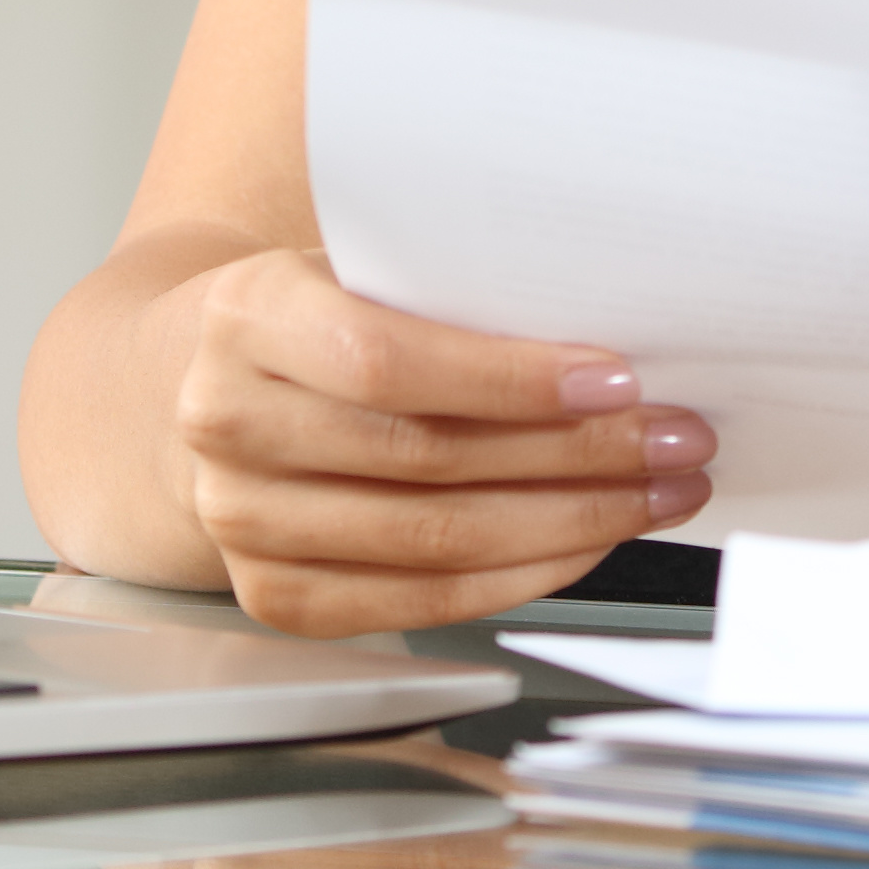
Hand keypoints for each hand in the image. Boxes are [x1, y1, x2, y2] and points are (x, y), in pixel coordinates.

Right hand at [172, 248, 712, 636]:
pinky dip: (524, 574)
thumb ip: (441, 291)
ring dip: (574, 521)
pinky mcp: (275, 596)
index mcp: (246, 316)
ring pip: (438, 542)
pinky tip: (588, 541)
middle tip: (678, 436)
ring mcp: (242, 522)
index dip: (510, 380)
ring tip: (658, 490)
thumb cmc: (305, 318)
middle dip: (579, 454)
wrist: (190, 388)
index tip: (620, 377)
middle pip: (430, 460)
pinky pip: (424, 602)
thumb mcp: (347, 266)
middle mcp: (228, 424)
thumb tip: (609, 338)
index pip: (387, 362)